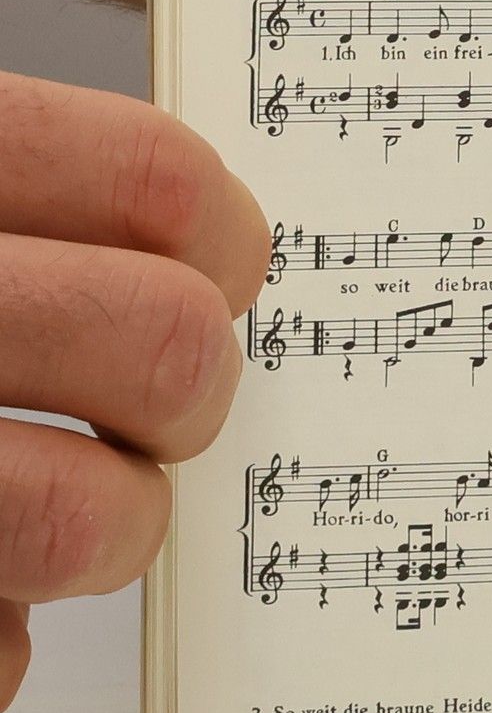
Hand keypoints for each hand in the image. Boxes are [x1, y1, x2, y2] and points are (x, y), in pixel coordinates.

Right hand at [0, 72, 269, 710]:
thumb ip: (43, 220)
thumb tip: (218, 257)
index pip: (159, 180)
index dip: (227, 244)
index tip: (221, 276)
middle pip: (166, 346)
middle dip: (186, 398)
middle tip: (146, 411)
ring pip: (88, 521)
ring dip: (101, 531)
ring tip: (47, 510)